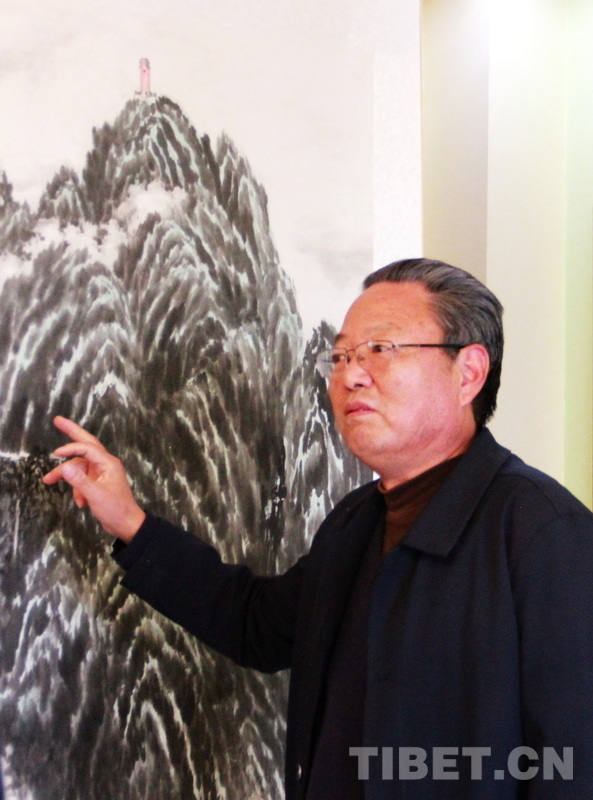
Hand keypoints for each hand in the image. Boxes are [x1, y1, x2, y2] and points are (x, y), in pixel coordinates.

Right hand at [43, 416, 145, 541]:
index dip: (70, 448)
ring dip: (66, 475)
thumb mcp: (95, 495)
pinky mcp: (98, 481)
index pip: (87, 448)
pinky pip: (81, 479)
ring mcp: (101, 472)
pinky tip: (80, 502)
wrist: (126, 524)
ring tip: (48, 481)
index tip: (56, 453)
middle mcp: (105, 464)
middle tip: (58, 420)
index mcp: (108, 463)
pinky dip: (77, 489)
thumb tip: (64, 466)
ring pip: (78, 466)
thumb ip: (79, 481)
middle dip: (72, 432)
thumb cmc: (115, 509)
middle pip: (86, 444)